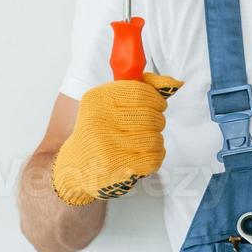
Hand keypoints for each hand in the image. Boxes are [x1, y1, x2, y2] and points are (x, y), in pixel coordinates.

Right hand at [51, 73, 182, 205]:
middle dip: (156, 121)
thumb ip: (143, 87)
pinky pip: (154, 158)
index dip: (156, 99)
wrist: (77, 166)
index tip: (157, 105)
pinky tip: (140, 155)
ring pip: (155, 138)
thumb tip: (174, 83)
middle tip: (146, 126)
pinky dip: (154, 156)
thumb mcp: (111, 101)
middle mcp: (99, 122)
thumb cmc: (101, 129)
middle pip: (151, 117)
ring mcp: (107, 147)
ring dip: (154, 140)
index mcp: (97, 100)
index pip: (141, 93)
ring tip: (140, 142)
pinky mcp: (117, 169)